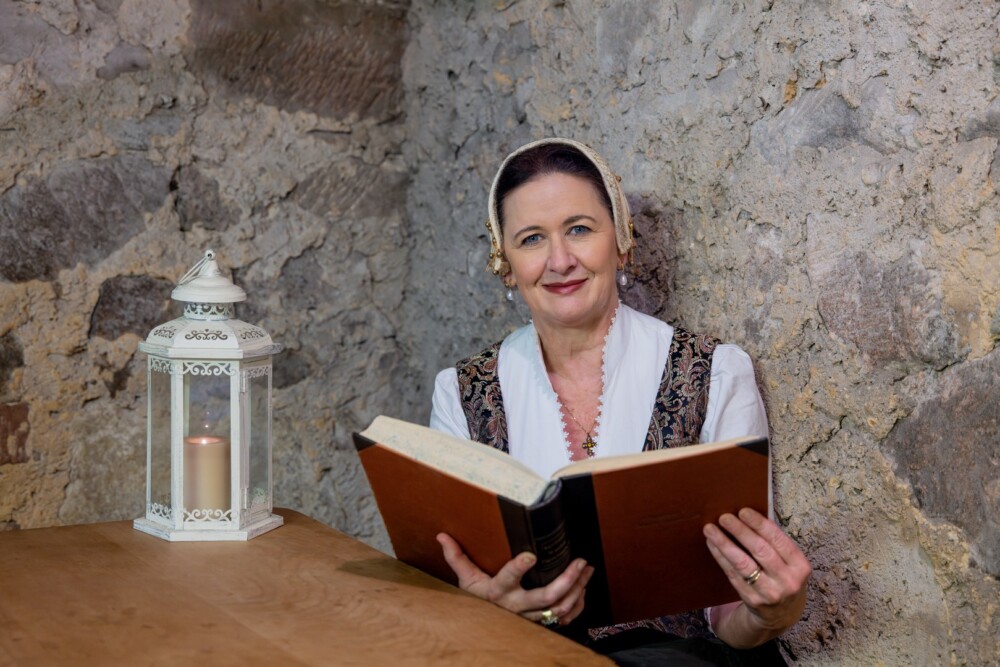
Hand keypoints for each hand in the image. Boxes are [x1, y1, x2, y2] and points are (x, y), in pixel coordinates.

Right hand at [436, 532, 593, 625]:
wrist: (482, 630)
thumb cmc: (476, 602)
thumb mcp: (465, 581)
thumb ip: (457, 558)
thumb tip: (442, 535)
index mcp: (497, 593)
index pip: (507, 579)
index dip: (518, 568)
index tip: (530, 555)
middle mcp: (516, 607)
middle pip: (545, 597)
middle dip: (566, 580)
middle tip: (579, 562)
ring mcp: (531, 618)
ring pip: (559, 608)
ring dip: (577, 589)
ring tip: (586, 570)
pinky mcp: (541, 624)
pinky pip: (564, 619)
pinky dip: (577, 604)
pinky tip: (583, 588)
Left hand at [703, 507, 810, 647]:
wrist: (781, 615)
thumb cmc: (783, 577)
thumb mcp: (790, 563)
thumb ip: (775, 544)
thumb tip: (748, 516)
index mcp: (800, 566)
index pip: (778, 540)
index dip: (759, 524)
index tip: (743, 511)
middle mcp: (788, 581)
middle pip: (760, 550)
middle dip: (740, 531)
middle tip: (724, 517)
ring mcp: (769, 593)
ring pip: (743, 564)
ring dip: (724, 544)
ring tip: (710, 529)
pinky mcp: (752, 600)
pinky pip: (733, 575)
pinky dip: (720, 557)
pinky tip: (712, 544)